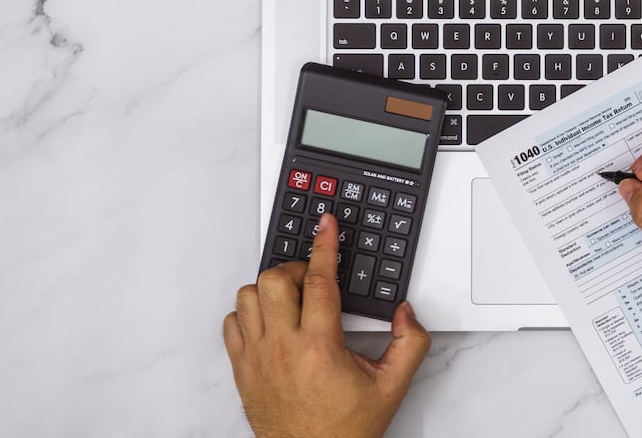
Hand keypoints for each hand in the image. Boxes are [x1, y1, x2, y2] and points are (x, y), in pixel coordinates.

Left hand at [223, 213, 430, 437]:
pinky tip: (268, 321)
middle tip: (312, 279)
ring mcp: (257, 359)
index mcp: (320, 347)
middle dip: (296, 269)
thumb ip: (410, 343)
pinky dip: (247, 313)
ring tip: (290, 299)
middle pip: (275, 280)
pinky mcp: (241, 370)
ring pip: (248, 296)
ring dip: (270, 289)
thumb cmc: (344, 430)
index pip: (318, 281)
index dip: (324, 246)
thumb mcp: (392, 386)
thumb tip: (405, 312)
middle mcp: (283, 348)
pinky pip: (231, 324)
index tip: (326, 225)